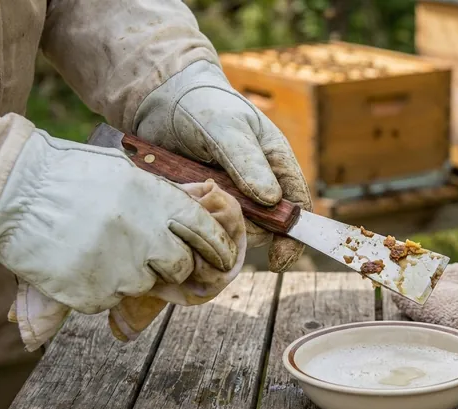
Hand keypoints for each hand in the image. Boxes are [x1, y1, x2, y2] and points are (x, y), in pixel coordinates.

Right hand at [0, 129, 240, 313]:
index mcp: (159, 201)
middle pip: (180, 266)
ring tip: (99, 249)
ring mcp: (119, 268)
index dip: (218, 247)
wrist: (11, 191)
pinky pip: (109, 299)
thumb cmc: (70, 176)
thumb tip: (199, 213)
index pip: (206, 231)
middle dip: (172, 263)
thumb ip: (163, 198)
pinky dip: (99, 287)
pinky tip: (79, 262)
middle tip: (149, 253)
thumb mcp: (125, 174)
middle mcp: (146, 236)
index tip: (223, 258)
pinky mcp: (92, 294)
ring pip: (144, 285)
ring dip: (129, 273)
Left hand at [133, 60, 312, 272]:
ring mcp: (232, 194)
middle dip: (242, 226)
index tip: (279, 260)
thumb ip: (248, 163)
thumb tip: (271, 200)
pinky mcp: (206, 201)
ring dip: (215, 220)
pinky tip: (184, 199)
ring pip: (235, 228)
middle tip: (213, 203)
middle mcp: (258, 183)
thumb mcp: (227, 129)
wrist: (160, 98)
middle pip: (264, 226)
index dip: (293, 236)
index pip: (296, 207)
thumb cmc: (202, 104)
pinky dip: (197, 218)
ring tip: (193, 192)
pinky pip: (208, 223)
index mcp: (276, 163)